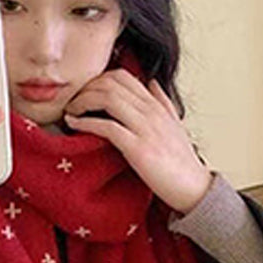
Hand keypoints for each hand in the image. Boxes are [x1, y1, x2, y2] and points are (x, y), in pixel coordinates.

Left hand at [63, 70, 210, 213]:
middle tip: (72, 102)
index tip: (84, 93)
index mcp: (156, 104)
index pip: (122, 76)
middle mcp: (150, 110)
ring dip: (82, 102)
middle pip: (110, 83)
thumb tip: (152, 82)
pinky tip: (74, 124)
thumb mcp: (174, 124)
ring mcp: (144, 128)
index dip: (97, 80)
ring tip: (70, 111)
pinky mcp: (137, 147)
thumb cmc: (181, 160)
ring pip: (107, 98)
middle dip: (85, 88)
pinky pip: (106, 126)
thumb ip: (162, 101)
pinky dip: (85, 122)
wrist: (192, 186)